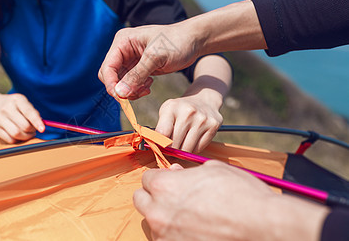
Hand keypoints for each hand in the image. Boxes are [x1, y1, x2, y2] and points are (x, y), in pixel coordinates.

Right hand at [0, 93, 44, 143]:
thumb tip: (41, 126)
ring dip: (26, 137)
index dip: (37, 122)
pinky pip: (10, 139)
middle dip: (32, 130)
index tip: (42, 129)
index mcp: (17, 99)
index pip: (28, 112)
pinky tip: (19, 136)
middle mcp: (7, 108)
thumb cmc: (14, 105)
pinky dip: (17, 140)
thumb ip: (33, 113)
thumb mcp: (23, 103)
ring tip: (28, 133)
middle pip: (24, 126)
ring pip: (17, 134)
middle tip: (33, 130)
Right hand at [98, 21, 199, 99]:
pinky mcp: (138, 67)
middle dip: (122, 88)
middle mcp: (123, 49)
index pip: (107, 67)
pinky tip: (149, 85)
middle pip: (110, 76)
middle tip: (138, 93)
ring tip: (147, 88)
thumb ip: (136, 75)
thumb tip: (120, 93)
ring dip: (131, 90)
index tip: (122, 98)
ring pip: (120, 82)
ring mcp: (130, 59)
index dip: (111, 84)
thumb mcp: (156, 58)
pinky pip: (130, 83)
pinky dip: (137, 88)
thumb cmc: (177, 42)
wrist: (194, 41)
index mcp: (123, 41)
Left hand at [133, 161, 328, 240]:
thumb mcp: (213, 169)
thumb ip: (187, 172)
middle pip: (141, 200)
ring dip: (165, 218)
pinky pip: (167, 239)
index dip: (161, 177)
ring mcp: (166, 236)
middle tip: (174, 197)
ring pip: (153, 223)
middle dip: (154, 196)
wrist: (262, 226)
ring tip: (190, 217)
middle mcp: (159, 212)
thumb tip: (177, 173)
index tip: (171, 181)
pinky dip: (176, 235)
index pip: (147, 179)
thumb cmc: (242, 196)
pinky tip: (195, 231)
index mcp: (165, 186)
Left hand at [156, 92, 221, 152]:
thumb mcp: (166, 112)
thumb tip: (155, 148)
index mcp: (172, 107)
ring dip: (181, 151)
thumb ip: (159, 128)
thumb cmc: (179, 110)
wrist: (203, 100)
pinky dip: (193, 149)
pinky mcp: (213, 126)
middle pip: (175, 143)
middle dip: (170, 149)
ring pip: (187, 148)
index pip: (162, 133)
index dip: (159, 144)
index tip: (159, 146)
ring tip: (180, 144)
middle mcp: (188, 112)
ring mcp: (202, 119)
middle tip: (169, 149)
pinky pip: (198, 148)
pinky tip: (191, 141)